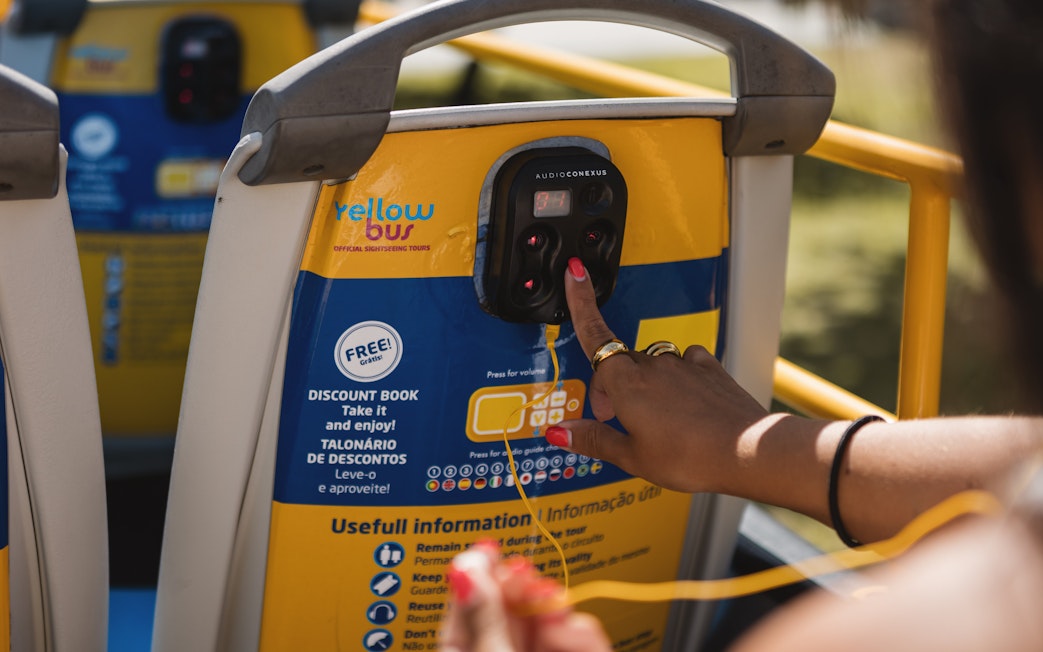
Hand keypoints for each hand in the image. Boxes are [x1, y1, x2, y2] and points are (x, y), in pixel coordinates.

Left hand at [440, 540, 610, 651]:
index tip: (488, 546)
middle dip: (523, 586)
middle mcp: (506, 651)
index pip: (470, 606)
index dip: (480, 571)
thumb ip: (482, 616)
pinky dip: (581, 632)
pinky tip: (574, 628)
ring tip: (551, 603)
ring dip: (555, 607)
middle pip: (516, 607)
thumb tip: (463, 567)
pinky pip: (584, 639)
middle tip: (524, 573)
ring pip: (554, 619)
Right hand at [546, 258, 769, 493]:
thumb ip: (594, 439)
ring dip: (644, 384)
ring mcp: (684, 363)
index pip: (594, 333)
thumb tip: (560, 433)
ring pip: (651, 363)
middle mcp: (653, 365)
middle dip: (611, 387)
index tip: (574, 273)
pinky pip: (684, 362)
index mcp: (626, 383)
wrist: (747, 452)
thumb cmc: (691, 457)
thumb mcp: (633, 457)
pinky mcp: (709, 368)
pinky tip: (683, 400)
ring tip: (655, 420)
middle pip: (619, 362)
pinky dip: (677, 377)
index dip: (580, 301)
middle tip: (615, 420)